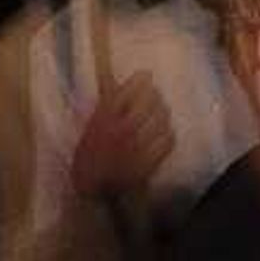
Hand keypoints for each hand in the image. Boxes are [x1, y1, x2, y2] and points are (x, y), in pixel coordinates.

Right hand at [66, 74, 173, 202]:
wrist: (94, 190)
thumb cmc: (91, 155)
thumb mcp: (92, 124)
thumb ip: (106, 101)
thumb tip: (114, 70)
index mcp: (104, 117)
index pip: (130, 89)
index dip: (142, 80)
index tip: (145, 77)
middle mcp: (122, 128)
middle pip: (151, 100)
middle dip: (154, 96)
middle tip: (153, 97)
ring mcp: (137, 146)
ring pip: (162, 118)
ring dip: (162, 114)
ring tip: (158, 115)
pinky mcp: (150, 161)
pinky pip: (168, 139)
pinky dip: (168, 134)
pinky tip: (162, 134)